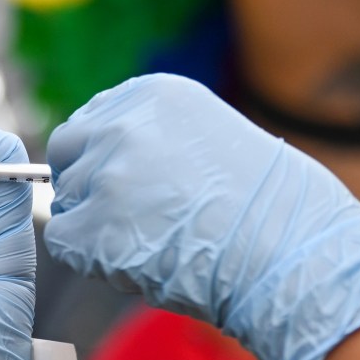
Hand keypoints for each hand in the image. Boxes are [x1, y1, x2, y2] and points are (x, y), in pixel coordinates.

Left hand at [46, 73, 359, 359]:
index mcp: (154, 93)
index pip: (94, 118)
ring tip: (157, 244)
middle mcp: (122, 123)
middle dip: (88, 185)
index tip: (129, 184)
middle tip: (128, 220)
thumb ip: (158, 139)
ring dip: (98, 228)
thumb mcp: (213, 137)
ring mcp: (106, 174)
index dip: (104, 157)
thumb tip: (116, 162)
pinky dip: (93, 262)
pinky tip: (140, 266)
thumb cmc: (275, 208)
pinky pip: (65, 244)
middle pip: (68, 151)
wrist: (294, 254)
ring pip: (69, 203)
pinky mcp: (96, 227)